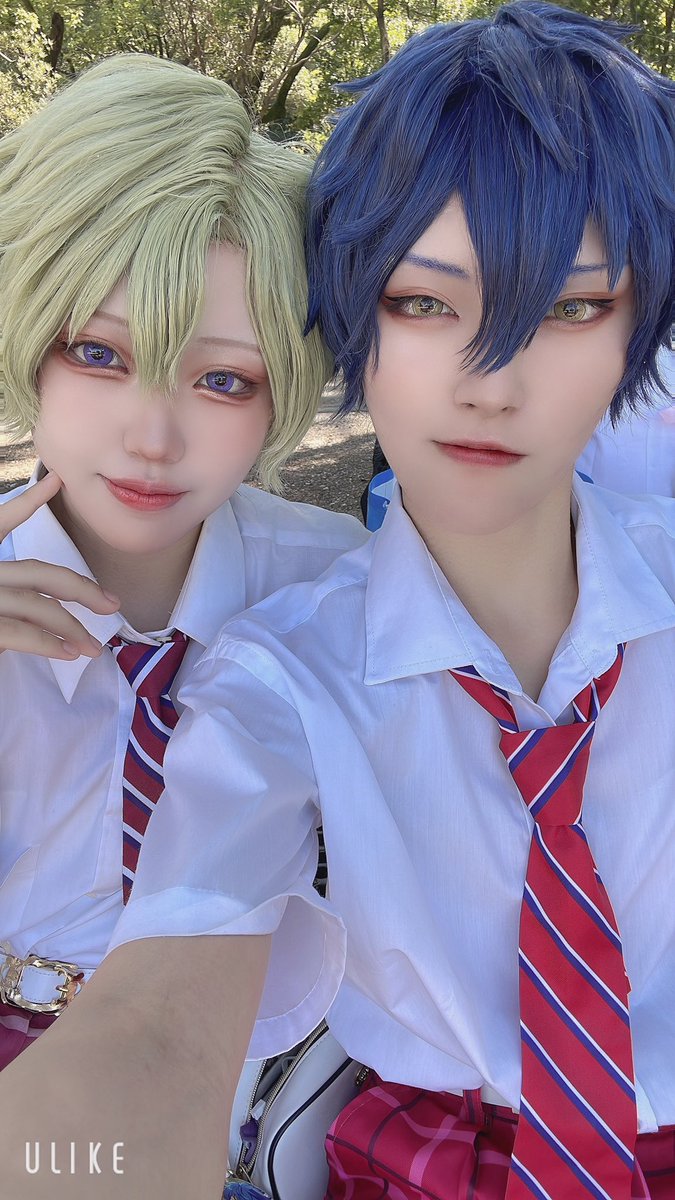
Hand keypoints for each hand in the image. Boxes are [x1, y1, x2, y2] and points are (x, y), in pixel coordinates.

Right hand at [0, 471, 119, 658]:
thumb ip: (7, 592)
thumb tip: (48, 611)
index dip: (28, 502)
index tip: (56, 481)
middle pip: (40, 573)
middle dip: (82, 588)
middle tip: (112, 604)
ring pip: (38, 605)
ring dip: (72, 627)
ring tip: (94, 646)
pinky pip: (22, 632)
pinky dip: (49, 644)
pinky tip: (67, 653)